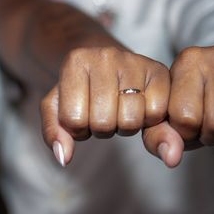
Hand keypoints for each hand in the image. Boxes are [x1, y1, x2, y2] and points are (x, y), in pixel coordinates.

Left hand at [40, 46, 183, 167]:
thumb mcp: (58, 106)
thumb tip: (64, 158)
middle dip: (102, 128)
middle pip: (103, 123)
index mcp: (75, 61)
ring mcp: (133, 61)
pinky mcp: (159, 69)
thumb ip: (53, 132)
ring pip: (130, 121)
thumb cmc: (80, 89)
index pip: (73, 120)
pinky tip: (139, 106)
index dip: (78, 128)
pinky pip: (156, 113)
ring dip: (125, 126)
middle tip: (104, 112)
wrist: (106, 62)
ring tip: (119, 109)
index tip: (82, 113)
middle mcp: (105, 56)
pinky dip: (148, 120)